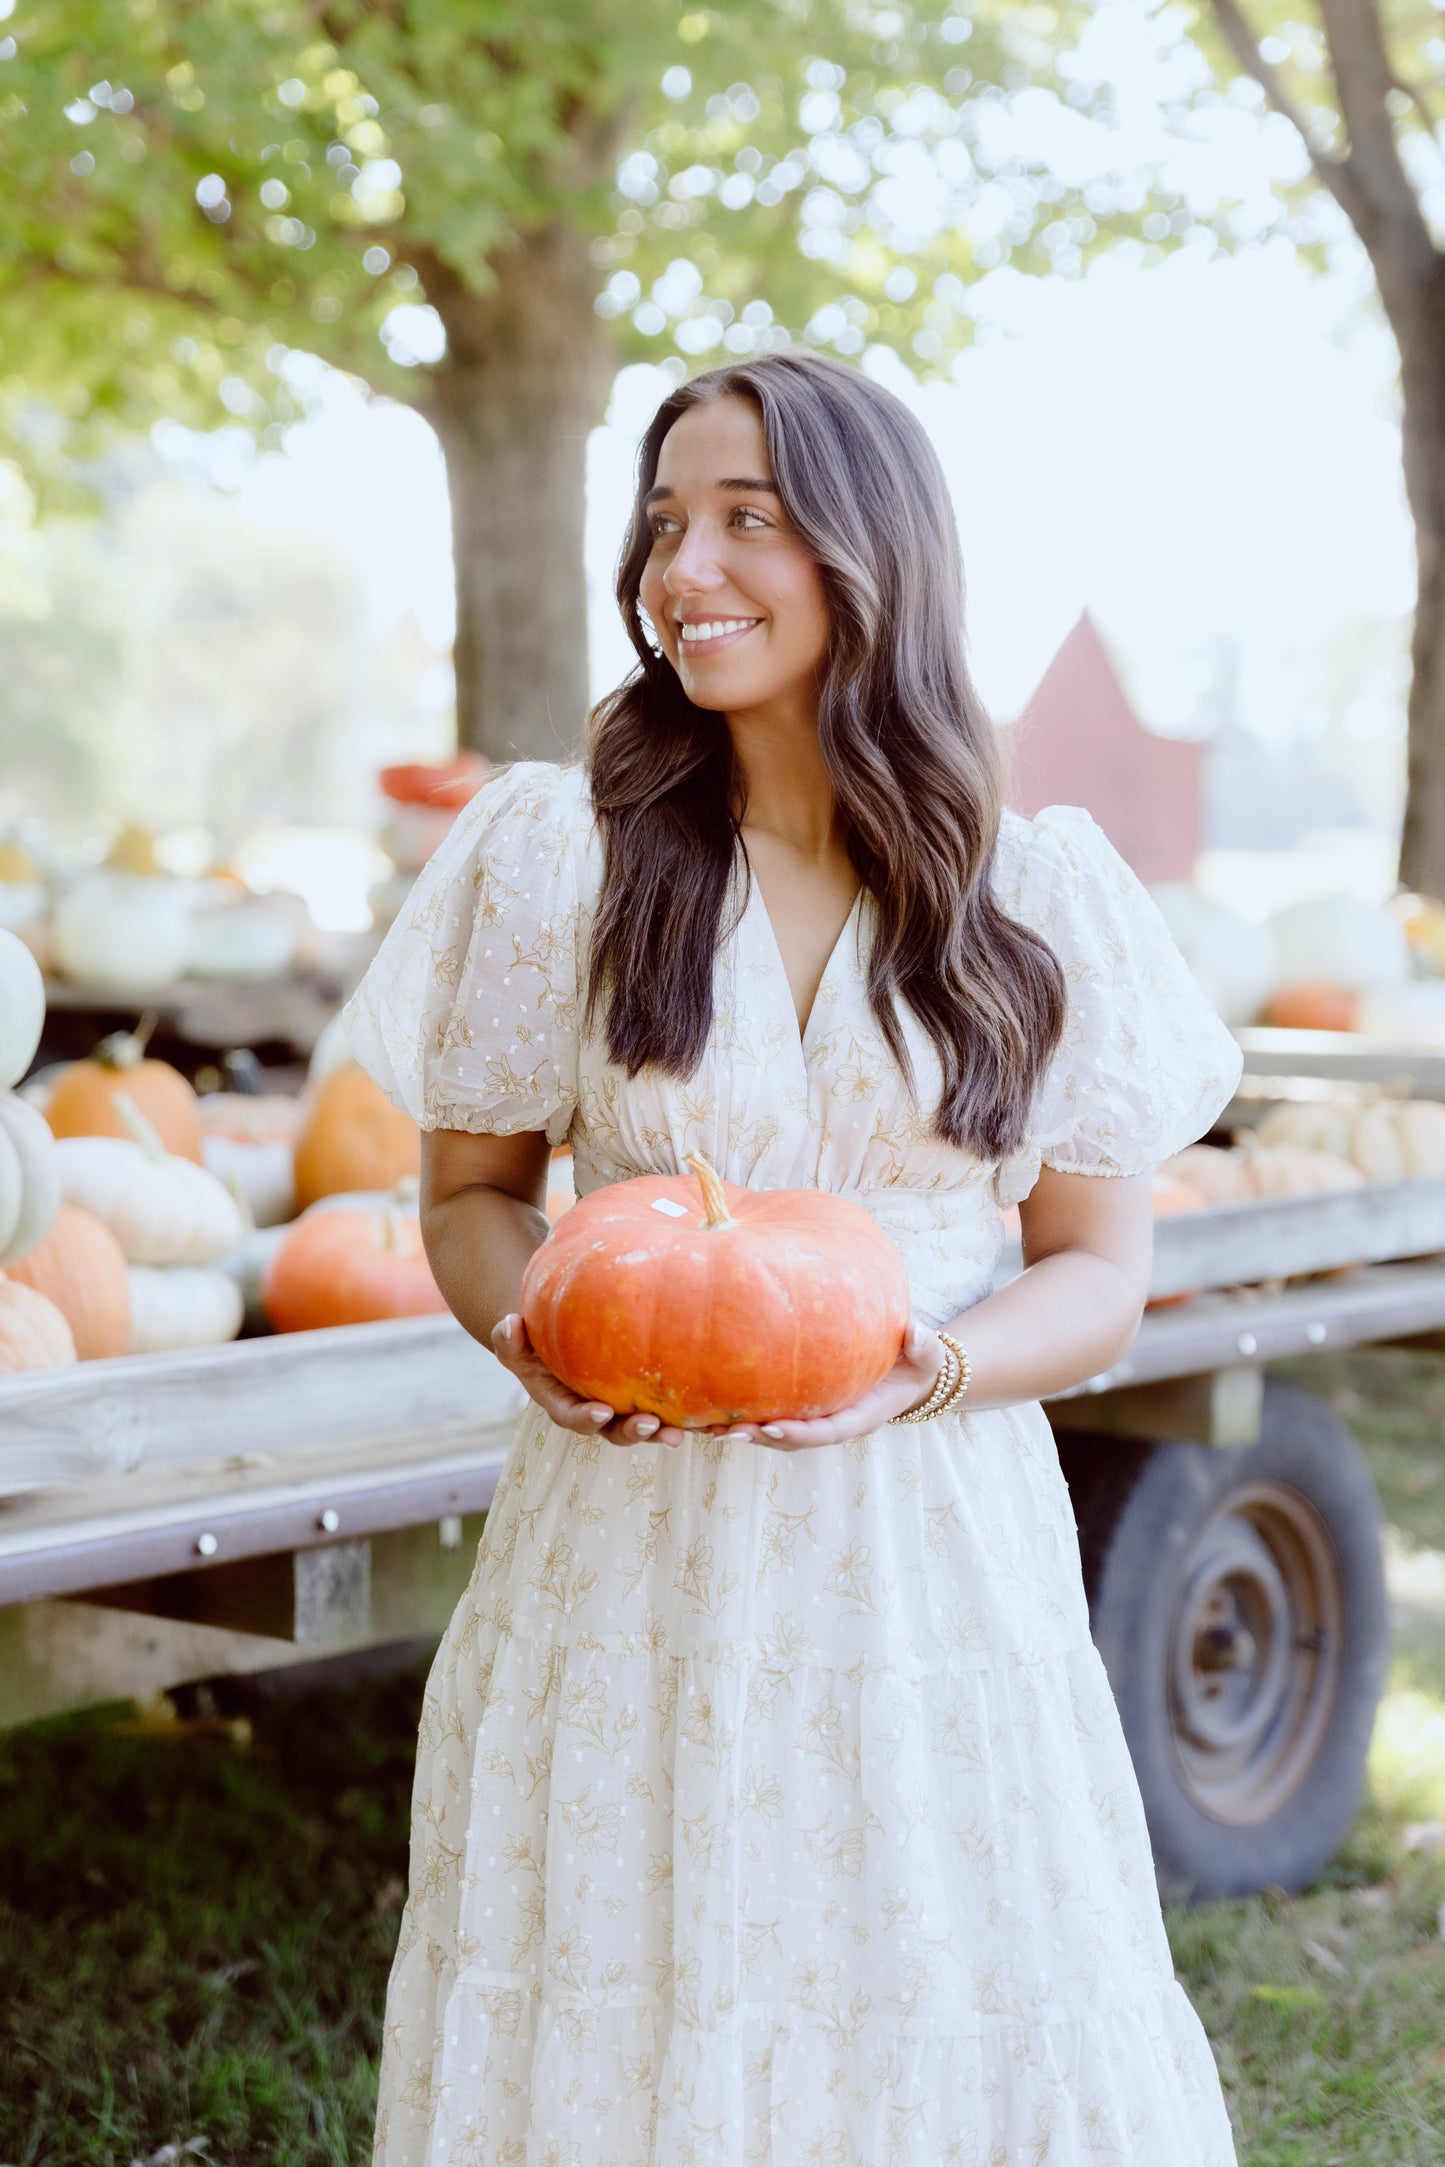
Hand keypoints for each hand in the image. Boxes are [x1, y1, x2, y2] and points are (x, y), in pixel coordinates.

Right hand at [491, 1314, 691, 1448]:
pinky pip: (675, 1411)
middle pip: (618, 1432)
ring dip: (670, 1431)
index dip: (587, 1419)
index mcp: (566, 1405)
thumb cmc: (536, 1338)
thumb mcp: (516, 1339)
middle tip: (653, 1427)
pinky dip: (695, 1416)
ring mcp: (627, 1410)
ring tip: (692, 1431)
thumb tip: (509, 1324)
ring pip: (651, 1427)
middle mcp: (599, 1414)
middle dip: (635, 1433)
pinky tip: (719, 1415)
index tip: (601, 1412)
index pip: (576, 1418)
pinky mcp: (653, 1399)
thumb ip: (509, 1339)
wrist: (563, 1335)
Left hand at [712, 1320, 947, 1451]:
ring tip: (705, 1425)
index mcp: (862, 1417)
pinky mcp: (803, 1404)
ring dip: (742, 1431)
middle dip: (759, 1437)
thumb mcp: (927, 1353)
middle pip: (791, 1439)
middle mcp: (834, 1422)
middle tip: (726, 1432)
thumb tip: (915, 1332)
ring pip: (775, 1431)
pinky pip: (771, 1412)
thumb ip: (924, 1346)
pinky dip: (743, 1413)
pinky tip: (712, 1403)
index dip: (800, 1433)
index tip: (773, 1428)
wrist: (910, 1369)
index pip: (827, 1431)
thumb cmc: (917, 1359)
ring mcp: (817, 1416)